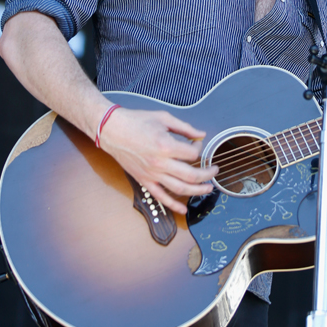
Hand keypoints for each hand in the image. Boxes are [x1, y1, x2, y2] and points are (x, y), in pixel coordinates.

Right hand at [98, 107, 217, 214]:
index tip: (198, 144)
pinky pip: (161, 197)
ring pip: (180, 189)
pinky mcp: (144, 181)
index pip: (192, 154)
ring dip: (198, 191)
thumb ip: (184, 127)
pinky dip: (173, 205)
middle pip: (192, 175)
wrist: (112, 130)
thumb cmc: (136, 121)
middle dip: (207, 174)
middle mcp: (160, 163)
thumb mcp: (163, 118)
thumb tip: (201, 134)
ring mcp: (152, 174)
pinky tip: (184, 208)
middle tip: (215, 171)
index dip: (199, 149)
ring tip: (208, 188)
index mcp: (166, 145)